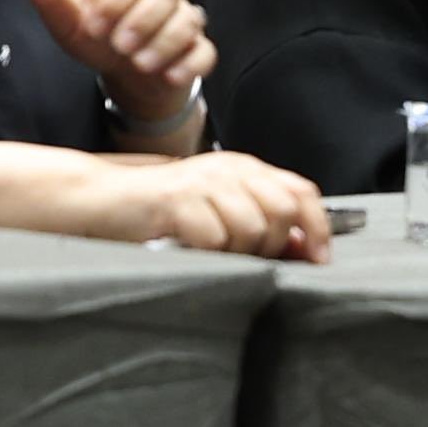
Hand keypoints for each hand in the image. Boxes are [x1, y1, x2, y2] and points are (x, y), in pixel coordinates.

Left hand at [18, 0, 212, 129]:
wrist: (125, 71)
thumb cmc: (98, 38)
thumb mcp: (69, 24)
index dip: (113, 2)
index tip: (94, 27)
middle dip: (142, 21)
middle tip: (120, 46)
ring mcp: (183, 20)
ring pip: (187, 22)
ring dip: (164, 44)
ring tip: (141, 65)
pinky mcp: (196, 48)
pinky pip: (204, 51)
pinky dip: (191, 64)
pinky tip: (170, 76)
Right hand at [102, 151, 335, 261]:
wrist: (106, 200)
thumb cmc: (164, 212)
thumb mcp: (220, 208)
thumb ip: (260, 220)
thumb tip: (305, 248)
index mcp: (245, 168)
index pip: (301, 191)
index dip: (318, 226)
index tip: (320, 258)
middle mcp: (230, 169)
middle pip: (283, 211)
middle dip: (273, 244)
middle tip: (246, 256)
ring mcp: (204, 183)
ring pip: (252, 229)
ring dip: (236, 252)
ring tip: (210, 248)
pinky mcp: (178, 201)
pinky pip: (214, 240)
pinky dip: (207, 252)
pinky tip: (188, 246)